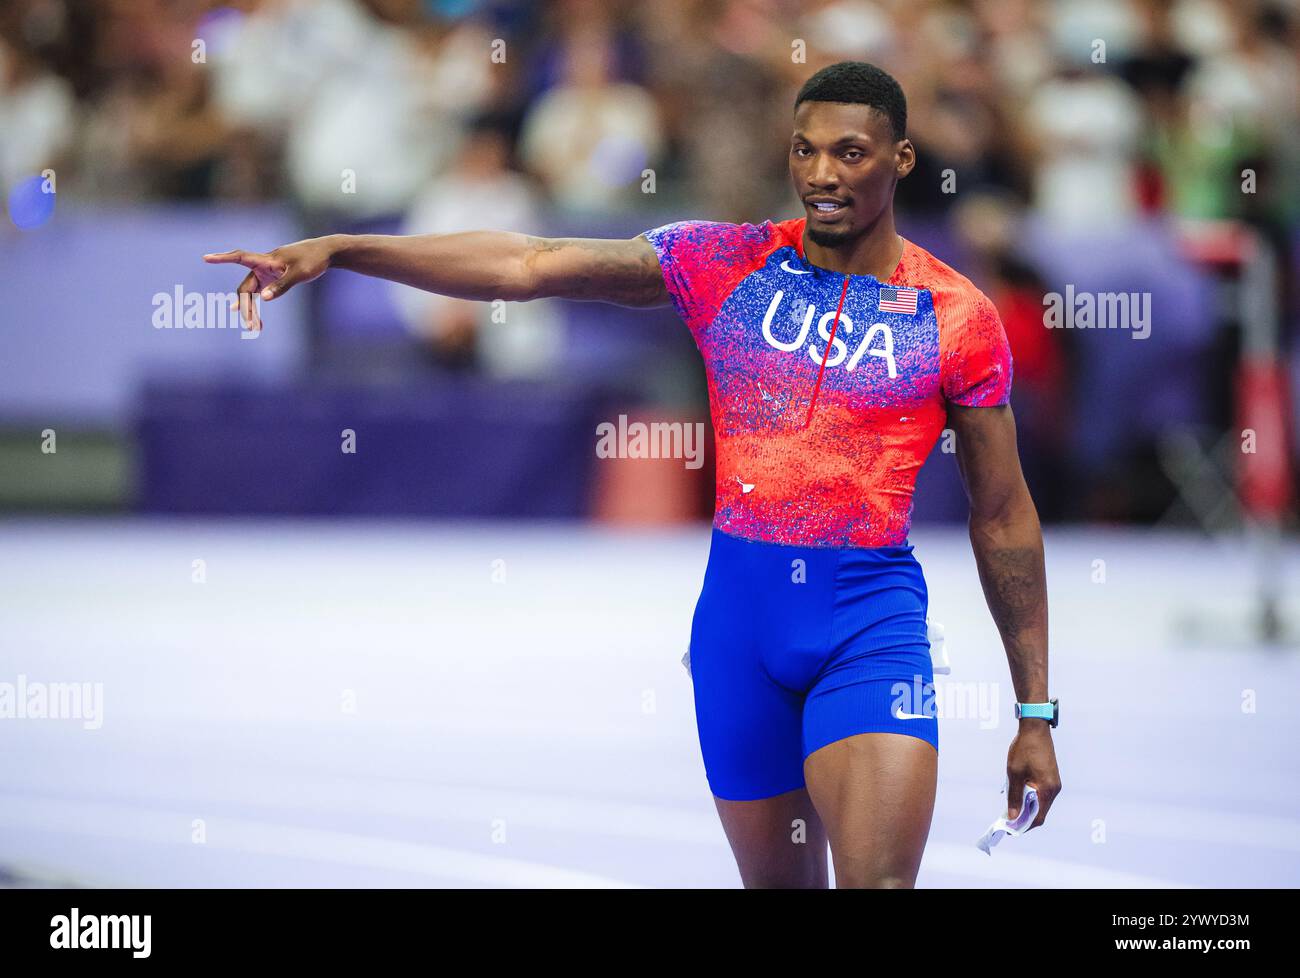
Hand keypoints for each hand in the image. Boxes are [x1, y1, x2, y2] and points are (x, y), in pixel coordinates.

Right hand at [203, 237, 334, 330]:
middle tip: (250, 326)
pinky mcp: (273, 278)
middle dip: (246, 307)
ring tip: (254, 328)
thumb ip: (281, 286)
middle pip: (246, 287)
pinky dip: (258, 305)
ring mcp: (267, 273)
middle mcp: (262, 266)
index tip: (206, 258)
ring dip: (251, 310)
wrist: (324, 254)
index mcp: (266, 260)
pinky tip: (255, 320)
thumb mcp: (299, 274)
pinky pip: (260, 293)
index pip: (239, 257)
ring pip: (252, 293)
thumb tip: (263, 299)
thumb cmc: (312, 260)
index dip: (222, 258)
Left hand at [1007, 722, 1059, 828]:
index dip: (1024, 825)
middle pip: (1040, 811)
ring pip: (1039, 802)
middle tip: (1006, 818)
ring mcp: (1053, 783)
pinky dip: (1029, 797)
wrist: (1035, 728)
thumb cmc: (1024, 749)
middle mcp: (1054, 789)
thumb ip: (1014, 797)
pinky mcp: (1050, 777)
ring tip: (1009, 806)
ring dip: (1025, 806)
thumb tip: (1012, 817)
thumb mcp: (1014, 774)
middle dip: (1023, 817)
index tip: (1010, 828)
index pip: (1038, 817)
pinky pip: (1040, 793)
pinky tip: (1016, 793)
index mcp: (1047, 790)